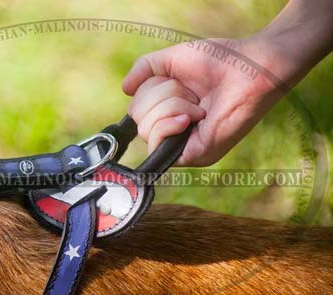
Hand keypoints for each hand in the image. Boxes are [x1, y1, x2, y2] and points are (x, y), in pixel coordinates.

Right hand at [122, 38, 283, 165]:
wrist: (250, 67)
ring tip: (200, 104)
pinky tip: (191, 117)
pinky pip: (159, 143)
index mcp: (168, 111)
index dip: (149, 90)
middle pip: (137, 118)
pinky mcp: (193, 155)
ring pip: (146, 129)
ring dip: (172, 105)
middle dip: (162, 95)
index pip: (135, 110)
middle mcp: (173, 130)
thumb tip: (124, 89)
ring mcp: (183, 146)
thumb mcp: (171, 59)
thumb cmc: (218, 61)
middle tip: (192, 93)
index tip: (178, 81)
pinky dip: (169, 124)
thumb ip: (144, 69)